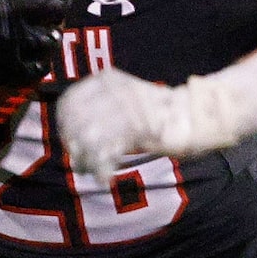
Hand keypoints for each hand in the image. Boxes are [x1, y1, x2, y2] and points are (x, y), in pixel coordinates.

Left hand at [55, 69, 187, 178]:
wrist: (192, 116)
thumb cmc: (156, 115)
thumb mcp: (122, 103)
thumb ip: (98, 114)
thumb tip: (73, 143)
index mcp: (105, 79)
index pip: (69, 102)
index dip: (64, 126)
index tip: (70, 144)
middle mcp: (112, 89)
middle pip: (76, 122)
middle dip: (74, 146)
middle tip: (81, 163)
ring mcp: (125, 105)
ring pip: (89, 138)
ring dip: (88, 160)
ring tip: (94, 172)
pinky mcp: (137, 125)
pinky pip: (109, 151)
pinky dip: (103, 169)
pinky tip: (105, 178)